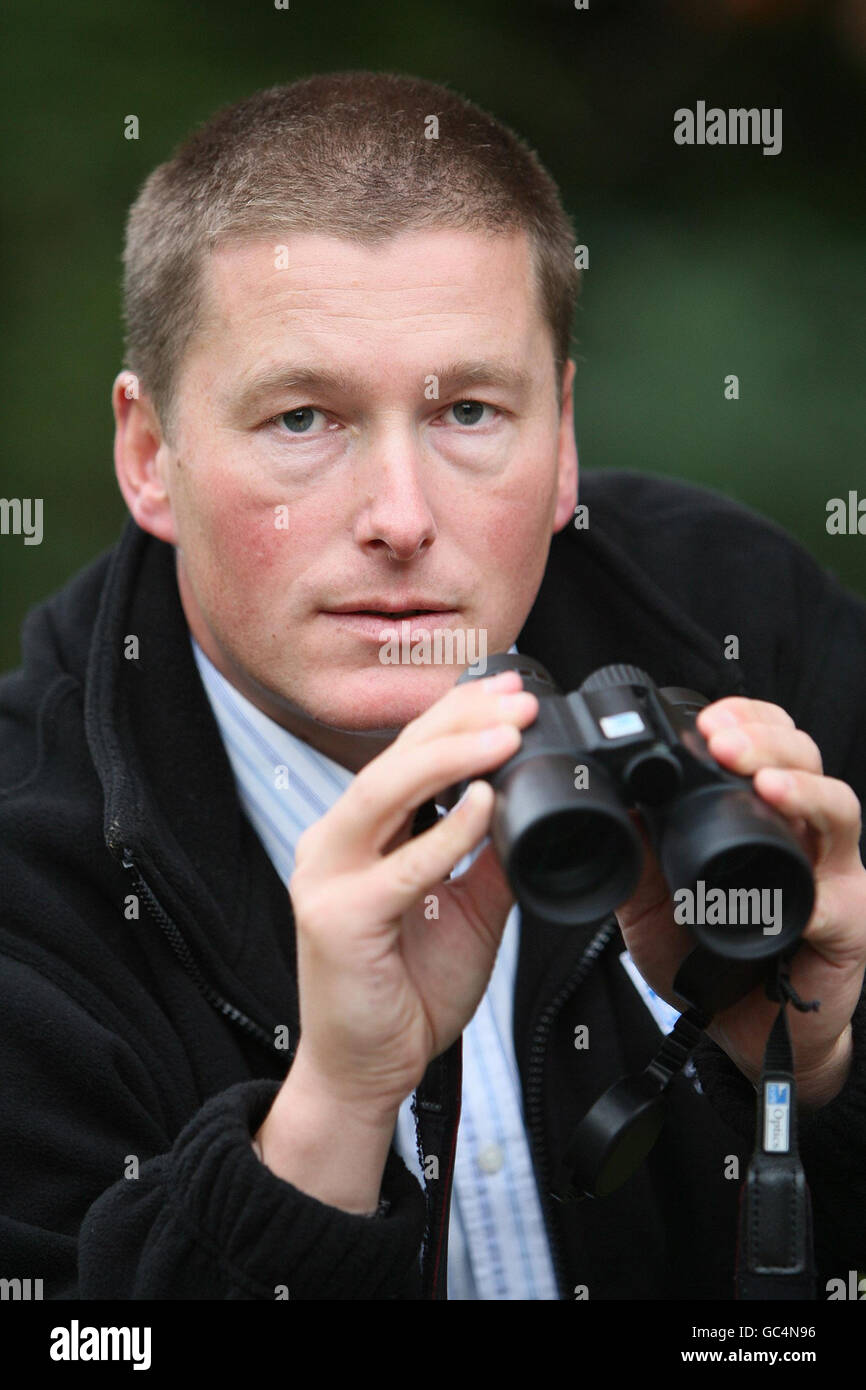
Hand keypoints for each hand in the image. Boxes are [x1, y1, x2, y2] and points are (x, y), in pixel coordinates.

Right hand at [284, 667, 538, 1119]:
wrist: (370, 1070)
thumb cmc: (408, 990)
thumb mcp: (467, 909)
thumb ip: (488, 857)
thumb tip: (530, 806)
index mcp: (358, 835)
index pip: (405, 756)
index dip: (455, 718)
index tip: (510, 692)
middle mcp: (333, 843)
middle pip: (394, 759)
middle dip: (459, 721)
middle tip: (518, 699)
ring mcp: (327, 877)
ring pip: (386, 792)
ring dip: (451, 756)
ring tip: (506, 732)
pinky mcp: (338, 919)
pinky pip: (400, 867)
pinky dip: (447, 832)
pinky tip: (485, 804)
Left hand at [615, 697, 865, 1106]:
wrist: (742, 1028)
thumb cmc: (705, 952)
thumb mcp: (653, 897)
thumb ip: (638, 853)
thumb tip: (605, 805)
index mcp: (761, 809)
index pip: (766, 740)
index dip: (744, 719)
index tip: (706, 720)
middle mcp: (804, 830)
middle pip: (805, 757)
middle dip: (765, 740)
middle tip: (722, 741)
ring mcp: (834, 874)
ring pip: (838, 810)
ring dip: (802, 790)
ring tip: (765, 784)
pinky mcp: (850, 926)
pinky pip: (840, 904)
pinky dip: (819, 896)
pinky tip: (801, 895)